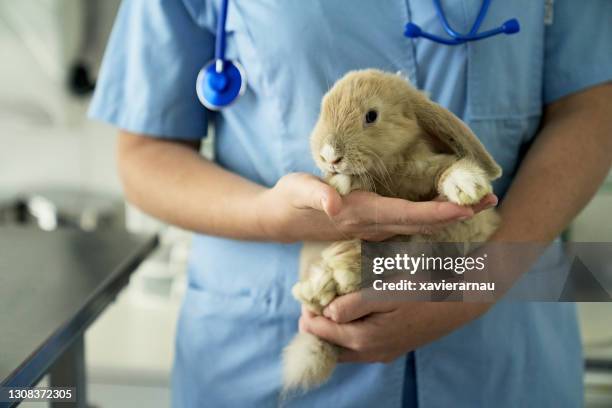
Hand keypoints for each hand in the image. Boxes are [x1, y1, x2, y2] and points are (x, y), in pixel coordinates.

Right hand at [256, 173, 496, 241]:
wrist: (283, 220)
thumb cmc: (291, 200)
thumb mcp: (298, 190)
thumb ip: (315, 194)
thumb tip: (335, 202)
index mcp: (363, 214)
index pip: (407, 215)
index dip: (438, 214)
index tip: (466, 208)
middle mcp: (375, 224)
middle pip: (424, 221)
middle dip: (458, 213)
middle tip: (492, 199)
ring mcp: (376, 226)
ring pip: (420, 223)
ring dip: (451, 215)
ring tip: (481, 201)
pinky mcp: (374, 222)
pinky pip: (411, 222)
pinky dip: (435, 215)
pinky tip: (450, 206)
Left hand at [299, 295, 489, 362]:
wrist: (460, 300)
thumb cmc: (423, 290)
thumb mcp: (388, 291)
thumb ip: (354, 304)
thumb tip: (327, 312)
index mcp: (365, 338)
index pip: (321, 331)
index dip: (308, 313)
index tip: (305, 294)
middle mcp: (371, 352)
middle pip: (329, 346)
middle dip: (316, 325)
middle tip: (312, 302)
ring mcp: (382, 354)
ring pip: (343, 350)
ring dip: (330, 332)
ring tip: (326, 308)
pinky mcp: (391, 349)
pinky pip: (358, 349)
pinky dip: (346, 336)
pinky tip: (348, 316)